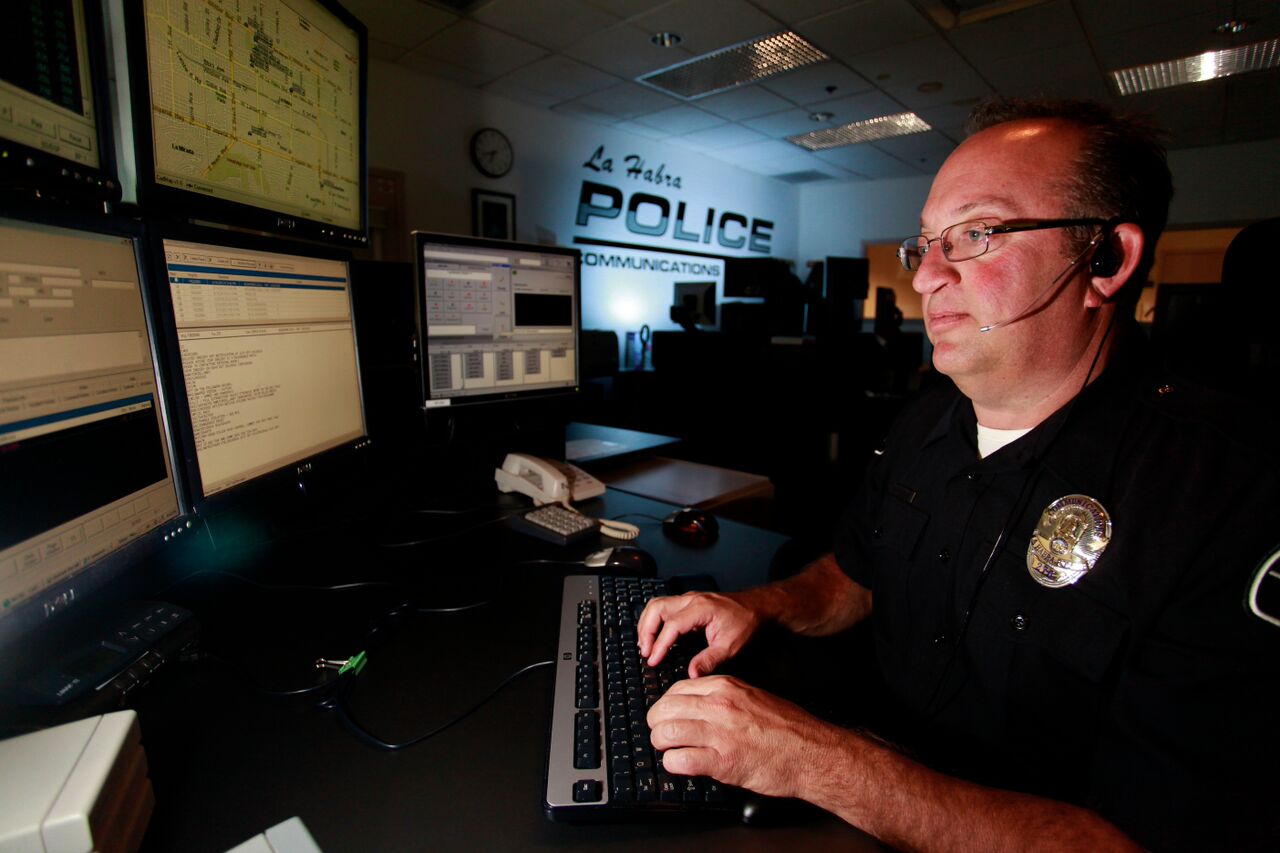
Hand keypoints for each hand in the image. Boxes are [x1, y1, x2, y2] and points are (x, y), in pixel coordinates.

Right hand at [637, 591, 760, 676]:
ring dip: (647, 624)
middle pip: (657, 608)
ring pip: (656, 605)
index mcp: (701, 608)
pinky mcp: (688, 602)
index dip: (660, 644)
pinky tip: (655, 636)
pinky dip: (654, 620)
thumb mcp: (730, 646)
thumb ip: (709, 660)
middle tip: (646, 652)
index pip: (672, 625)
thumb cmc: (746, 623)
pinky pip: (663, 607)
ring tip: (646, 646)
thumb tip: (691, 674)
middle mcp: (691, 599)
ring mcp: (688, 598)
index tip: (654, 660)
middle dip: (646, 631)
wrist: (756, 607)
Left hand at [647, 675, 837, 799]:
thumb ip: (722, 698)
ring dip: (662, 745)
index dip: (666, 706)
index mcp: (725, 687)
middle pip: (663, 710)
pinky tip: (682, 765)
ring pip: (665, 734)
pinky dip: (674, 765)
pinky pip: (679, 761)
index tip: (667, 716)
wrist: (811, 753)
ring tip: (671, 751)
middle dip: (657, 725)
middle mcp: (718, 706)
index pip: (675, 690)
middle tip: (662, 735)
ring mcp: (719, 733)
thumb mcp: (752, 697)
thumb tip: (695, 705)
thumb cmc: (787, 728)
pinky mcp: (722, 762)